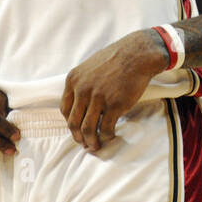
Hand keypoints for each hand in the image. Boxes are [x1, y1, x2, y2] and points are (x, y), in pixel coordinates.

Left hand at [61, 30, 170, 151]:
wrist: (137, 54)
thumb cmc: (116, 59)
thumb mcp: (89, 67)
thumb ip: (82, 84)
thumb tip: (81, 104)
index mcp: (73, 80)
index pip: (65, 109)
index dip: (71, 123)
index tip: (77, 129)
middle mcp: (82, 90)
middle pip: (73, 122)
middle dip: (78, 137)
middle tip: (85, 144)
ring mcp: (98, 98)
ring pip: (87, 129)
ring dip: (91, 142)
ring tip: (96, 146)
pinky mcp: (114, 105)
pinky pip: (106, 128)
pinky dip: (106, 136)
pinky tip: (110, 136)